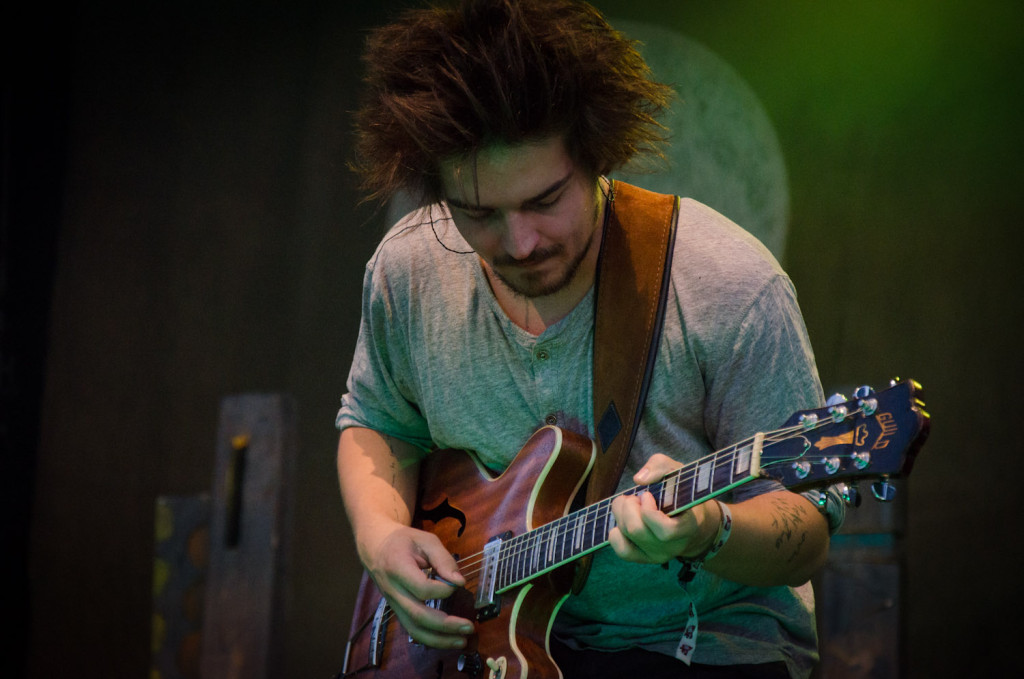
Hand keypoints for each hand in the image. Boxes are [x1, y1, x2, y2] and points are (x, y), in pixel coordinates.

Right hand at [360, 523, 474, 648]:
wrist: (376, 547)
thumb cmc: (404, 541)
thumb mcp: (425, 540)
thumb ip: (443, 559)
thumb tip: (459, 582)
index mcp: (397, 567)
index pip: (421, 588)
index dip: (443, 591)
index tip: (458, 584)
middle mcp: (393, 590)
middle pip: (418, 615)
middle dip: (446, 625)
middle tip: (469, 627)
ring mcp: (393, 604)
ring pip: (413, 629)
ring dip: (439, 639)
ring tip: (462, 641)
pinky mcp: (397, 611)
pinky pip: (412, 630)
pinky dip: (431, 639)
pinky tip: (448, 639)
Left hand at [608, 453, 721, 563]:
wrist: (692, 519)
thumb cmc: (682, 492)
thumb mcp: (677, 471)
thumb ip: (660, 466)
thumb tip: (638, 479)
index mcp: (687, 527)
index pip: (665, 530)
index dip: (648, 510)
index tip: (647, 495)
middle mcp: (673, 546)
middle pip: (636, 530)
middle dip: (628, 506)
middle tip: (635, 496)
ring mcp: (658, 555)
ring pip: (627, 536)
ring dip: (621, 514)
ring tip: (630, 504)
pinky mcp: (645, 558)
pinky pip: (623, 551)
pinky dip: (616, 533)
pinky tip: (622, 521)